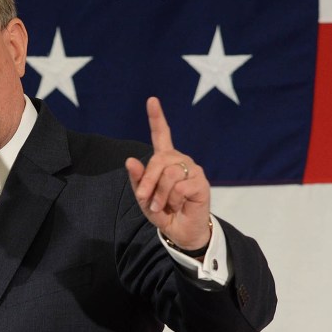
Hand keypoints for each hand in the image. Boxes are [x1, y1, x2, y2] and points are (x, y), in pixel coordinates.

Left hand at [124, 97, 211, 250]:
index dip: (157, 118)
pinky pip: (180, 187)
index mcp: (165, 160)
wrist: (180, 231)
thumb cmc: (162, 211)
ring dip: (160, 194)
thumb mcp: (144, 197)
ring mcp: (192, 169)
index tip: (152, 100)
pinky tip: (176, 206)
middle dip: (147, 181)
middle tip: (145, 198)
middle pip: (158, 160)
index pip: (162, 134)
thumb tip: (130, 161)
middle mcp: (180, 160)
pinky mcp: (201, 183)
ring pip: (168, 174)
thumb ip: (137, 180)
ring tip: (162, 206)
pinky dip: (172, 200)